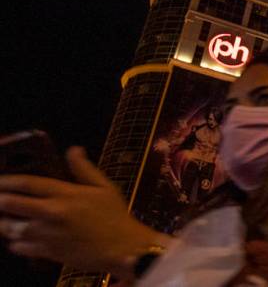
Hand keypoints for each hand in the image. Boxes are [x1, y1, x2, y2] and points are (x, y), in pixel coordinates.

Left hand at [0, 146, 163, 273]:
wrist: (122, 248)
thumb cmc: (115, 216)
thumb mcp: (104, 187)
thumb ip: (84, 168)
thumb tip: (73, 149)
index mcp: (66, 194)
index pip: (29, 183)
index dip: (9, 179)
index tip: (0, 179)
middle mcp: (52, 213)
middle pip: (13, 204)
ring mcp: (47, 234)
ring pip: (11, 228)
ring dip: (3, 223)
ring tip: (2, 219)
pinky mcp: (47, 252)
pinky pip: (19, 247)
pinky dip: (14, 243)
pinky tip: (16, 239)